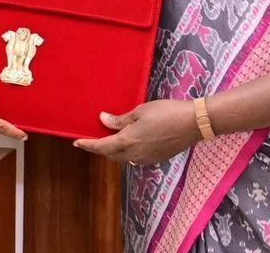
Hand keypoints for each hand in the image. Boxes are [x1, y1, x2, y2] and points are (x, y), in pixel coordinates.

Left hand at [73, 100, 200, 164]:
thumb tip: (103, 120)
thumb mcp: (140, 111)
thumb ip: (120, 120)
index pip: (101, 147)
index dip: (88, 145)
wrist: (193, 123)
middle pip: (111, 155)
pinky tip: (131, 141)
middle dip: (101, 148)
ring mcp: (146, 159)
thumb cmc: (166, 112)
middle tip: (93, 138)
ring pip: (124, 157)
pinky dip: (128, 151)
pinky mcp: (157, 158)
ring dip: (115, 150)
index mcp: (128, 141)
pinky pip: (136, 157)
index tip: (76, 143)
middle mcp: (135, 154)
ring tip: (111, 139)